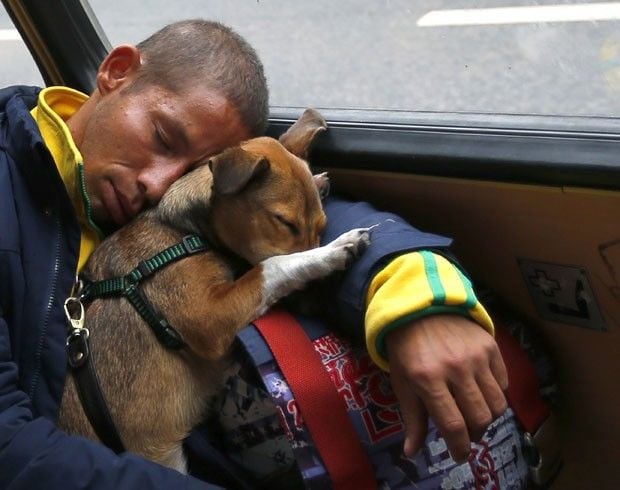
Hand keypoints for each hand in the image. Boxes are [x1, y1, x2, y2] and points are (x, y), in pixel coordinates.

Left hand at [386, 314, 508, 462]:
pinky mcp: (490, 346)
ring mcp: (476, 356)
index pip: (454, 425)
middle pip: (480, 419)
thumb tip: (412, 453)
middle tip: (466, 433)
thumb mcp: (402, 383)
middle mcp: (456, 368)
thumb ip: (412, 419)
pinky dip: (495, 395)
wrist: (420, 308)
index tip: (459, 455)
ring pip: (497, 405)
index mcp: (428, 379)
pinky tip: (480, 392)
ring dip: (488, 418)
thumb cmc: (407, 350)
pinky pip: (503, 384)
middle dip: (474, 434)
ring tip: (474, 414)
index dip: (459, 448)